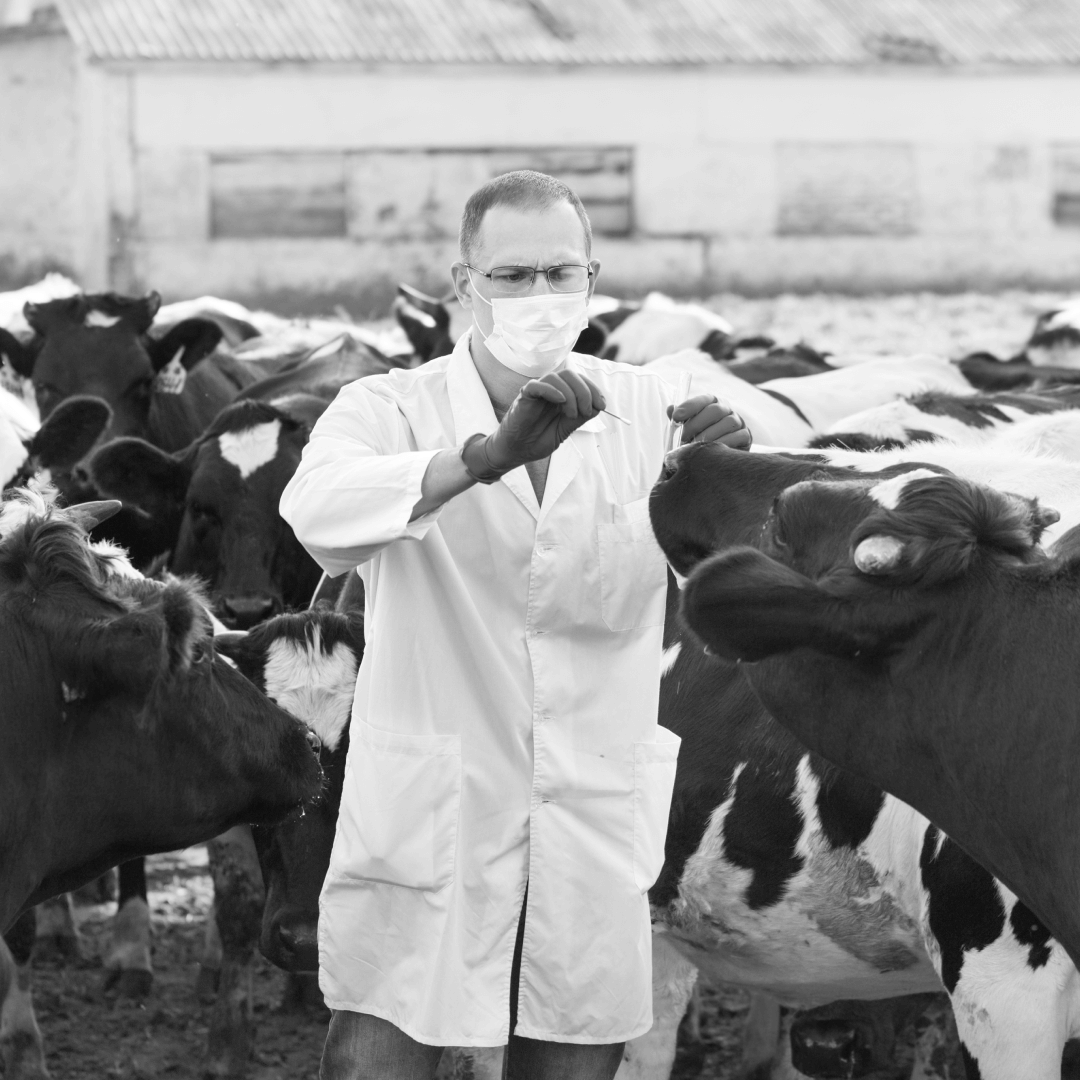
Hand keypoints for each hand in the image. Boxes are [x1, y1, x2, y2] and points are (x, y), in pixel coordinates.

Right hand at [462, 370, 604, 481]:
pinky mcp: (524, 397)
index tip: (602, 405)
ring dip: (570, 394)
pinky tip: (560, 402)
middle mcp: (550, 390)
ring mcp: (537, 392)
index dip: (594, 390)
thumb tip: (599, 405)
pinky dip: (551, 390)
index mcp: (561, 395)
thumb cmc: (538, 439)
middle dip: (585, 391)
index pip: (580, 381)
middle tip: (587, 411)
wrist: (517, 451)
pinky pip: (537, 386)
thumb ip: (581, 417)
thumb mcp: (566, 429)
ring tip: (571, 414)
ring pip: (556, 377)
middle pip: (570, 375)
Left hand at [668, 395, 751, 449]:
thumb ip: (679, 419)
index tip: (676, 417)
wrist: (720, 458)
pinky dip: (723, 444)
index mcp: (712, 403)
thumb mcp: (688, 428)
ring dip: (708, 436)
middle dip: (696, 424)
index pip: (703, 399)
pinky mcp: (746, 436)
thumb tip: (670, 409)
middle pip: (715, 410)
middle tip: (682, 438)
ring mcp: (738, 422)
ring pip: (727, 423)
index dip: (689, 406)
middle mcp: (727, 409)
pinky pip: (736, 437)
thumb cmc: (700, 439)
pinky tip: (711, 452)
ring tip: (695, 448)